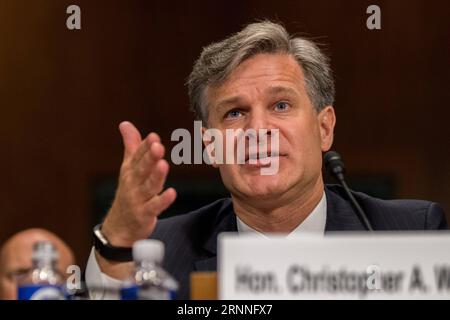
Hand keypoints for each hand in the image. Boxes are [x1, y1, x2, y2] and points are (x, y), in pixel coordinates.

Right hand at [101, 121, 176, 246]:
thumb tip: (125, 123)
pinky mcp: (144, 214)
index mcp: (130, 170)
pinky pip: (154, 207)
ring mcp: (138, 199)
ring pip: (148, 186)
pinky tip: (172, 193)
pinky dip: (162, 200)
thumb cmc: (128, 192)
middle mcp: (133, 183)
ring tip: (164, 165)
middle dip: (149, 157)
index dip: (145, 146)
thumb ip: (131, 146)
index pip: (137, 156)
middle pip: (142, 169)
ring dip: (156, 176)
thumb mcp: (127, 168)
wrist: (119, 226)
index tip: (153, 137)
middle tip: (157, 146)